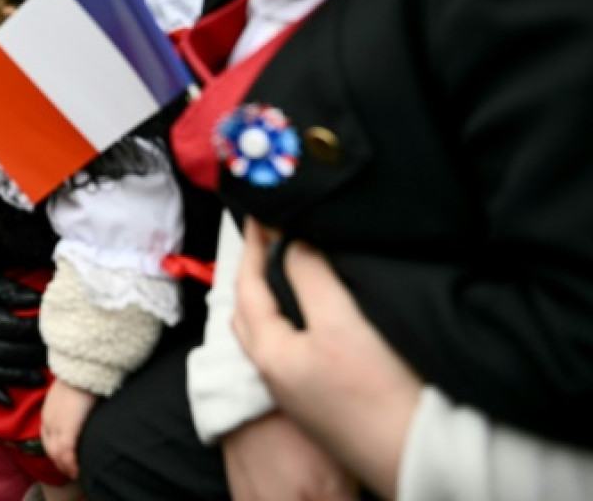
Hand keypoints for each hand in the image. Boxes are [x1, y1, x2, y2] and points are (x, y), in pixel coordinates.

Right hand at [0, 257, 46, 406]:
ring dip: (16, 377)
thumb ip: (12, 291)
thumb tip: (40, 301)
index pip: (10, 328)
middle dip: (31, 356)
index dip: (33, 331)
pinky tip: (7, 400)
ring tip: (38, 379)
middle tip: (54, 357)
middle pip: (4, 352)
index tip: (52, 331)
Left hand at [41, 379, 97, 478]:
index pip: (47, 437)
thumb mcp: (70, 392)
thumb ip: (71, 403)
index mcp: (48, 411)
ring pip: (57, 454)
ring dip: (65, 466)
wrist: (82, 369)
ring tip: (75, 473)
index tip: (64, 457)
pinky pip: (67, 454)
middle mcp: (48, 420)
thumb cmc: (81, 377)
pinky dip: (71, 465)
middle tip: (70, 470)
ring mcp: (56, 426)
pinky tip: (77, 470)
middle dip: (59, 461)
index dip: (55, 449)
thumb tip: (79, 408)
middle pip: (50, 448)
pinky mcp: (67, 430)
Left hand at [234, 220, 421, 498]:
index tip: (257, 209)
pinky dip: (296, 316)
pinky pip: (296, 344)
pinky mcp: (325, 398)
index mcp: (269, 352)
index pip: (247, 284)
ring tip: (288, 265)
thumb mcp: (340, 322)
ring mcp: (299, 388)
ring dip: (274, 294)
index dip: (252, 243)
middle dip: (254, 268)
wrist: (420, 458)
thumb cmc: (378, 394)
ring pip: (271, 329)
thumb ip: (310, 276)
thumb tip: (291, 241)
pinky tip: (319, 311)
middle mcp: (275, 372)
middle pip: (251, 308)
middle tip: (267, 233)